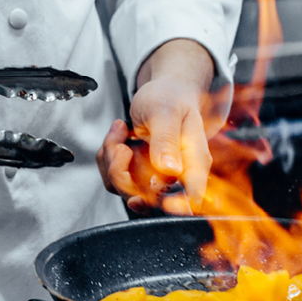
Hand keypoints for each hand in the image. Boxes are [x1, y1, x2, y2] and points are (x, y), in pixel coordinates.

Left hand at [97, 39, 226, 213]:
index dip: (170, 207)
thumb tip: (171, 170)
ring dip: (111, 161)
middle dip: (122, 173)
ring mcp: (156, 178)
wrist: (164, 93)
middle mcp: (177, 176)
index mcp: (194, 162)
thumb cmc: (170, 98)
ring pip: (125, 190)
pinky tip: (119, 136)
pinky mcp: (139, 176)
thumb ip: (167, 139)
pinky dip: (108, 159)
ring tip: (119, 131)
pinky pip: (115, 180)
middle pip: (147, 200)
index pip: (191, 198)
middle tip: (120, 144)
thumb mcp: (166, 111)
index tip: (141, 196)